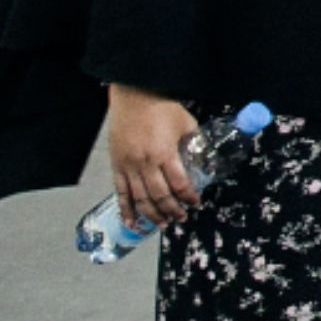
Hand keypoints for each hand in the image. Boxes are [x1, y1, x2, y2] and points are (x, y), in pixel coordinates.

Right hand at [106, 84, 202, 230]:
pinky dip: (126, 210)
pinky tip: (132, 224)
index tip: (196, 203)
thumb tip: (204, 159)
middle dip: (173, 210)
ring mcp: (128, 166)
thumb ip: (194, 143)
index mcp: (165, 153)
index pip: (179, 184)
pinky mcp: (116, 166)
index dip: (189, 197)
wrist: (133, 96)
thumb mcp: (186, 123)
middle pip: (160, 196)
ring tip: (163, 224)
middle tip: (182, 218)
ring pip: (140, 198)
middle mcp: (145, 163)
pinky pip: (120, 193)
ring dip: (153, 215)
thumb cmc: (162, 108)